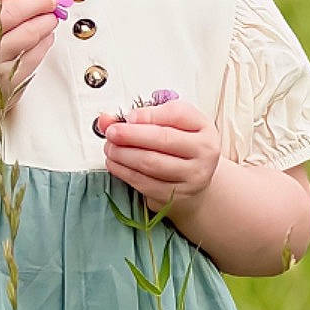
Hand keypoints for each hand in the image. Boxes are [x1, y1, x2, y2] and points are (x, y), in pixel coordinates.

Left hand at [96, 96, 220, 210]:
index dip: (148, 114)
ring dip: (124, 154)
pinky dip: (124, 172)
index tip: (128, 117)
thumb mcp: (169, 124)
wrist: (194, 178)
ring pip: (151, 163)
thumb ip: (140, 117)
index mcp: (203, 127)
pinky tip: (115, 164)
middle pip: (163, 139)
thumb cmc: (179, 146)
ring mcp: (193, 175)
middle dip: (131, 135)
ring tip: (110, 148)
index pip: (177, 114)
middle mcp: (204, 151)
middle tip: (111, 132)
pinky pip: (145, 183)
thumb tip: (106, 119)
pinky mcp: (177, 195)